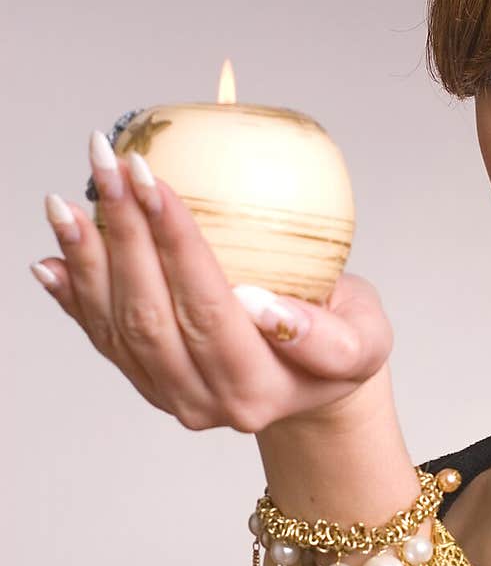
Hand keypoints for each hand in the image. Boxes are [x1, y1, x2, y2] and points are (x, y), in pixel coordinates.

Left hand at [31, 131, 394, 434]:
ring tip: (67, 199)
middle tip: (110, 163)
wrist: (317, 384)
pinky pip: (101, 336)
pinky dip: (72, 293)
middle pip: (152, 315)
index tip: (154, 182)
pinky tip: (51, 254)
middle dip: (125, 233)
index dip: (177, 245)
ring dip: (87, 259)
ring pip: (117, 326)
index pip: (210, 311)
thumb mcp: (364, 341)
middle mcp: (205, 402)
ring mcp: (169, 394)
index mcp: (257, 392)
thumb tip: (260, 308)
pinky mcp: (146, 382)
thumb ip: (324, 338)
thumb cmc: (344, 344)